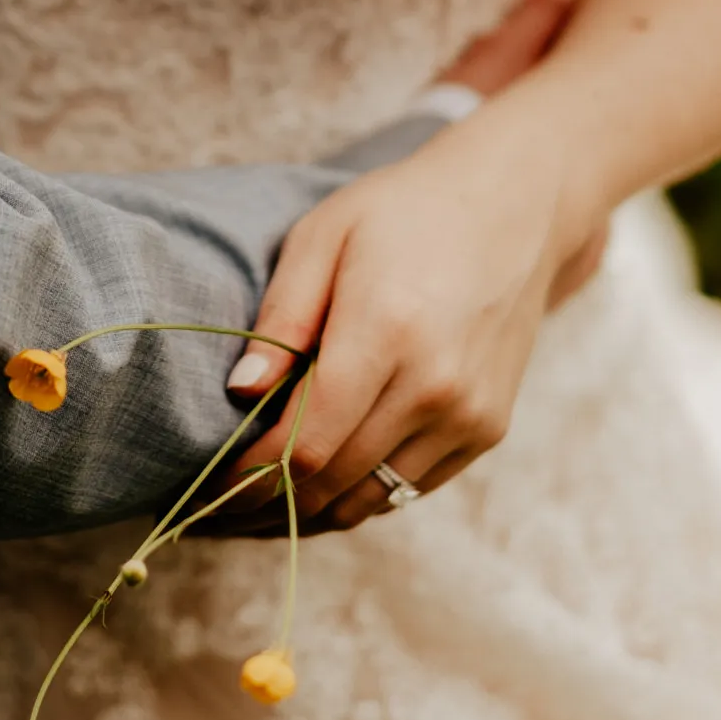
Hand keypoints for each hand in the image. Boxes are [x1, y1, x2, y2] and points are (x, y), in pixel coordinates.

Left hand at [223, 0, 604, 532]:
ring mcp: (469, 415)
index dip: (250, 476)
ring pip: (371, 499)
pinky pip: (410, 489)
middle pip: (334, 481)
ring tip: (255, 511)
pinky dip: (359, 498)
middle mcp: (436, 387)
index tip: (206, 486)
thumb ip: (283, 316)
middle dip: (266, 504)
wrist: (514, 206)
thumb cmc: (404, 211)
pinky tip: (316, 490)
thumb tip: (243, 392)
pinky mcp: (488, 429)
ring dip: (310, 513)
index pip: (305, 443)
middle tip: (216, 509)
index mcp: (388, 333)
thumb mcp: (325, 235)